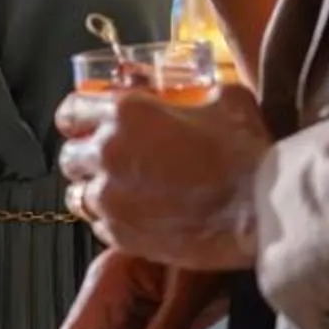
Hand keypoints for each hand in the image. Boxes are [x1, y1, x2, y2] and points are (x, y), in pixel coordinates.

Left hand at [54, 83, 269, 271]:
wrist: (259, 211)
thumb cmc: (245, 154)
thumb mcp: (225, 98)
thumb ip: (196, 92)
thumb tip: (194, 92)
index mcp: (126, 114)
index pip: (71, 109)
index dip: (78, 114)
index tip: (86, 119)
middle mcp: (109, 154)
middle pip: (68, 155)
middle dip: (84, 153)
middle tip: (107, 155)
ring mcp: (112, 200)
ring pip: (77, 194)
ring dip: (94, 188)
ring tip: (120, 188)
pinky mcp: (122, 235)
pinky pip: (98, 225)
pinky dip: (111, 218)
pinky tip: (136, 213)